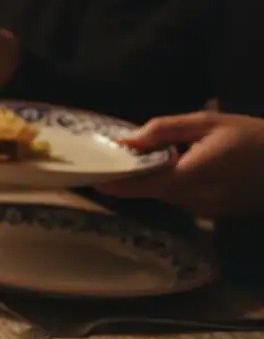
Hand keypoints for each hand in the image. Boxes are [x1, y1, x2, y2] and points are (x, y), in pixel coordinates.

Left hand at [98, 112, 263, 218]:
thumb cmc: (252, 137)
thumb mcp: (207, 123)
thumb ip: (164, 130)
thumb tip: (128, 140)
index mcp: (189, 176)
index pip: (140, 185)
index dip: (114, 184)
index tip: (91, 180)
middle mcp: (193, 200)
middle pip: (152, 190)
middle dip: (139, 175)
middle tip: (127, 156)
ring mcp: (205, 211)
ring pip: (168, 195)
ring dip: (162, 178)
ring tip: (171, 154)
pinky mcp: (215, 215)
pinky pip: (186, 199)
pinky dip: (181, 185)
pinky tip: (195, 166)